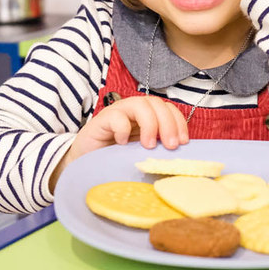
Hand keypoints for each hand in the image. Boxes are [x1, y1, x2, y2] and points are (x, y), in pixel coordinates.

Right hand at [49, 96, 188, 190]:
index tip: (183, 143)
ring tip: (149, 145)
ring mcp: (118, 113)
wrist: (85, 165)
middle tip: (171, 146)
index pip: (168, 109)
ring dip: (150, 124)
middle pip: (157, 103)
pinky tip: (123, 144)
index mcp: (147, 118)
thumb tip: (181, 155)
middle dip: (168, 123)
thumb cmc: (115, 160)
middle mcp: (134, 112)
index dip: (178, 122)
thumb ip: (158, 149)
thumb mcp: (142, 154)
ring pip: (140, 104)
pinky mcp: (101, 120)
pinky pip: (116, 116)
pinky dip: (123, 129)